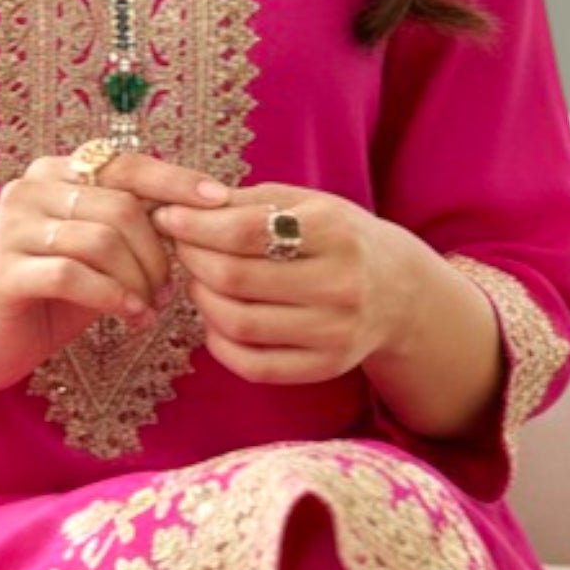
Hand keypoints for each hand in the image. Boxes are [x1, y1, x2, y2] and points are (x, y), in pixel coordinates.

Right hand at [0, 150, 233, 394]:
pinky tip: (130, 317)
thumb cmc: (56, 295)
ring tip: (148, 308)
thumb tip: (203, 211)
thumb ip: (136, 226)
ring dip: (138, 280)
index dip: (176, 181)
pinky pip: (73, 274)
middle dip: (157, 253)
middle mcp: (29, 189)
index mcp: (55, 172)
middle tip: (168, 291)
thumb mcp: (103, 254)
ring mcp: (11, 227)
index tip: (220, 199)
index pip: (127, 164)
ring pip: (101, 240)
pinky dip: (113, 297)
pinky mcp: (4, 271)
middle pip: (120, 206)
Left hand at [146, 178, 423, 387]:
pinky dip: (220, 345)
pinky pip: (254, 365)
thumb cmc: (340, 238)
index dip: (197, 226)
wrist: (399, 292)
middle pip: (236, 278)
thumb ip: (250, 203)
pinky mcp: (326, 366)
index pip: (246, 231)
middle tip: (181, 248)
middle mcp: (339, 284)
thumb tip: (184, 205)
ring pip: (239, 323)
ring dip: (202, 300)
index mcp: (335, 231)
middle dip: (194, 260)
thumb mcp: (308, 204)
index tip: (169, 217)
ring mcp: (334, 331)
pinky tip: (215, 321)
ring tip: (198, 281)